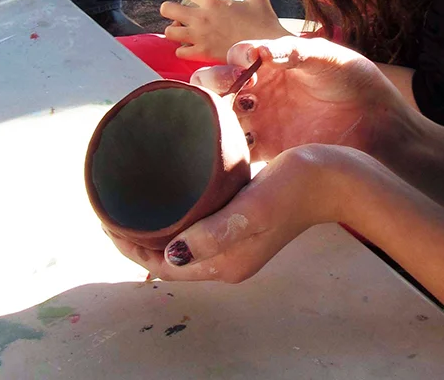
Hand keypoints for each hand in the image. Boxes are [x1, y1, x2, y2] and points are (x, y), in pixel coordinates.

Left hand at [105, 144, 351, 281]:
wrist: (337, 178)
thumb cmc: (298, 187)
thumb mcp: (254, 208)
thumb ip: (215, 232)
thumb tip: (169, 253)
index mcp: (226, 264)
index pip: (161, 266)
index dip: (129, 246)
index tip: (107, 217)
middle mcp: (228, 260)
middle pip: (167, 257)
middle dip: (137, 237)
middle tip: (114, 204)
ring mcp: (237, 242)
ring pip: (182, 241)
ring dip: (156, 226)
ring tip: (135, 199)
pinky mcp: (245, 223)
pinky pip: (199, 226)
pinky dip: (179, 215)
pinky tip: (174, 194)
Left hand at [161, 0, 284, 61]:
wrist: (268, 46)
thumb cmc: (264, 21)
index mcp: (214, 0)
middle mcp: (202, 17)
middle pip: (167, 9)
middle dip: (170, 10)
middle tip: (179, 13)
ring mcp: (200, 36)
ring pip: (169, 31)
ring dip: (174, 30)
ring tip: (183, 31)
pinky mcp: (203, 53)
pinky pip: (180, 51)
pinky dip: (183, 50)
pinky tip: (191, 48)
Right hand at [191, 36, 403, 159]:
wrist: (377, 122)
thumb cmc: (353, 79)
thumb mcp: (327, 56)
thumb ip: (296, 51)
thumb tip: (264, 51)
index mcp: (272, 64)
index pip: (237, 57)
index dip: (233, 60)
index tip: (244, 67)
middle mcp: (262, 92)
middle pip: (220, 89)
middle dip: (212, 90)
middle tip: (226, 95)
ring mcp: (263, 122)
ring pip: (223, 123)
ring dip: (216, 122)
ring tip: (226, 125)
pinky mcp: (271, 152)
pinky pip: (240, 155)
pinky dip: (228, 155)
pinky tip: (231, 152)